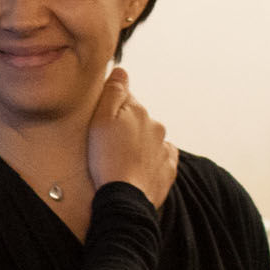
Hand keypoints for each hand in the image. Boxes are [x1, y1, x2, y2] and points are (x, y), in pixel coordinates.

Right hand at [84, 68, 177, 209]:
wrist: (125, 198)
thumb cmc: (106, 160)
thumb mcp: (100, 120)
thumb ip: (113, 92)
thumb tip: (122, 71)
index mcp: (139, 111)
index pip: (125, 97)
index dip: (111, 107)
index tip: (101, 120)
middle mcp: (156, 126)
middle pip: (138, 118)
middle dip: (125, 126)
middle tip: (107, 144)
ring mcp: (164, 148)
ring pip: (149, 139)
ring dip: (137, 144)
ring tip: (120, 160)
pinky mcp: (168, 169)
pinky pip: (160, 158)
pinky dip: (150, 161)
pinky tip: (136, 169)